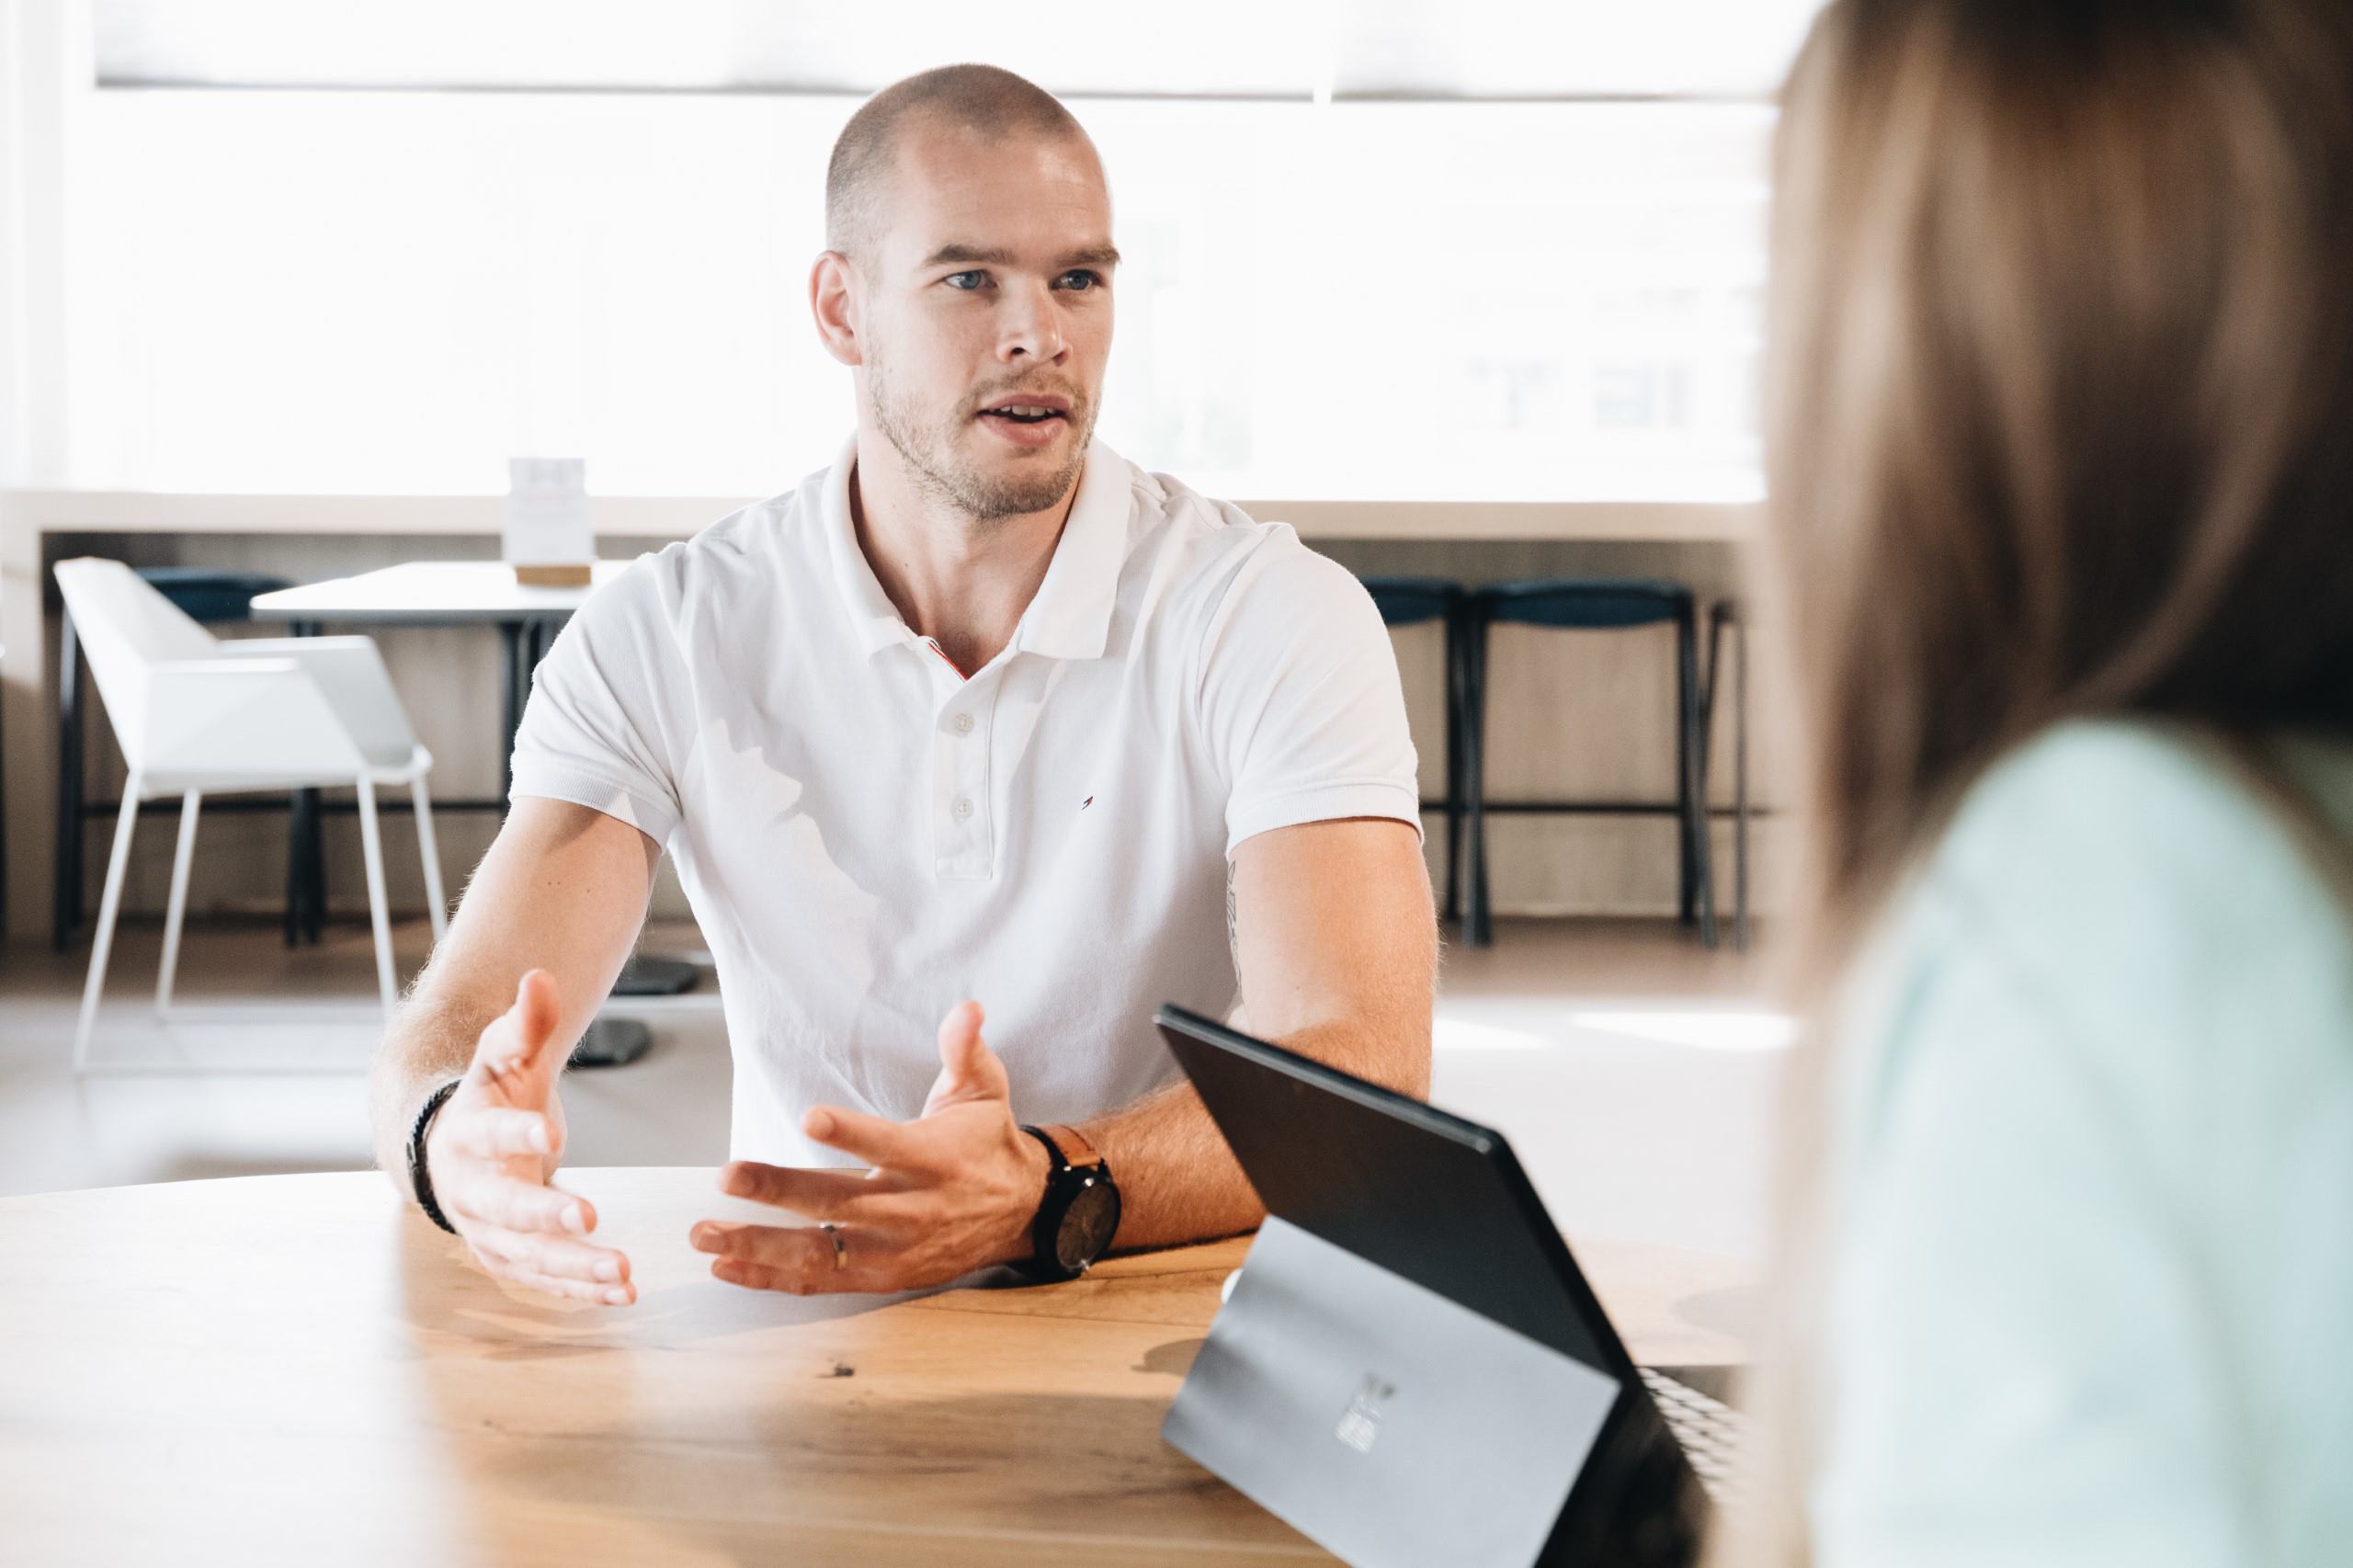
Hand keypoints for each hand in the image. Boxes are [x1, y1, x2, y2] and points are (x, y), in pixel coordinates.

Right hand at [423, 970, 634, 1305]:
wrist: (450, 1151)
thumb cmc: (488, 1100)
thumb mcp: (504, 1057)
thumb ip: (524, 1024)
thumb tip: (540, 978)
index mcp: (466, 1135)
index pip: (488, 1134)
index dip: (516, 1134)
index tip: (550, 1133)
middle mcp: (470, 1190)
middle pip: (502, 1208)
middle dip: (543, 1214)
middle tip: (588, 1215)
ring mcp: (487, 1232)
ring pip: (527, 1255)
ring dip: (573, 1266)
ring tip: (623, 1270)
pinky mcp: (508, 1259)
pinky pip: (543, 1280)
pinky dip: (581, 1290)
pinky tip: (624, 1293)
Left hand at [691, 1000, 1050, 1294]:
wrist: (1020, 1211)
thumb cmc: (987, 1142)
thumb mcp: (985, 1089)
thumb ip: (966, 1050)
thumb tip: (968, 1008)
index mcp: (934, 1159)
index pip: (887, 1146)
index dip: (849, 1134)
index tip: (808, 1117)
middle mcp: (912, 1209)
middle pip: (838, 1203)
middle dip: (779, 1192)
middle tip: (728, 1176)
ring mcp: (894, 1250)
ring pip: (820, 1254)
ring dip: (759, 1246)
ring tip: (706, 1235)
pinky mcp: (882, 1276)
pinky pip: (821, 1282)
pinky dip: (772, 1279)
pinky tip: (727, 1267)